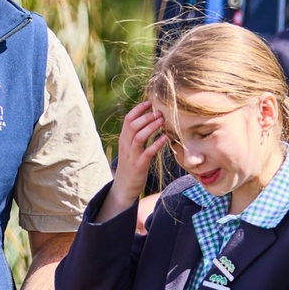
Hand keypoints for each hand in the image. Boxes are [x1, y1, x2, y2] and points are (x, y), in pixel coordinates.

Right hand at [103, 101, 166, 219]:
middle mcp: (125, 145)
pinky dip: (156, 144)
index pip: (128, 119)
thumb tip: (148, 122)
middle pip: (133, 125)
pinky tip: (165, 138)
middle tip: (160, 111)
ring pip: (139, 136)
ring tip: (162, 121)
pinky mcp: (139, 165)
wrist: (123, 187)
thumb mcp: (129, 148)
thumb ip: (136, 136)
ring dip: (151, 127)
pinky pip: (147, 152)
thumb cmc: (130, 166)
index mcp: (123, 139)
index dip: (138, 109)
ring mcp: (131, 155)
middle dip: (147, 116)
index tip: (149, 102)